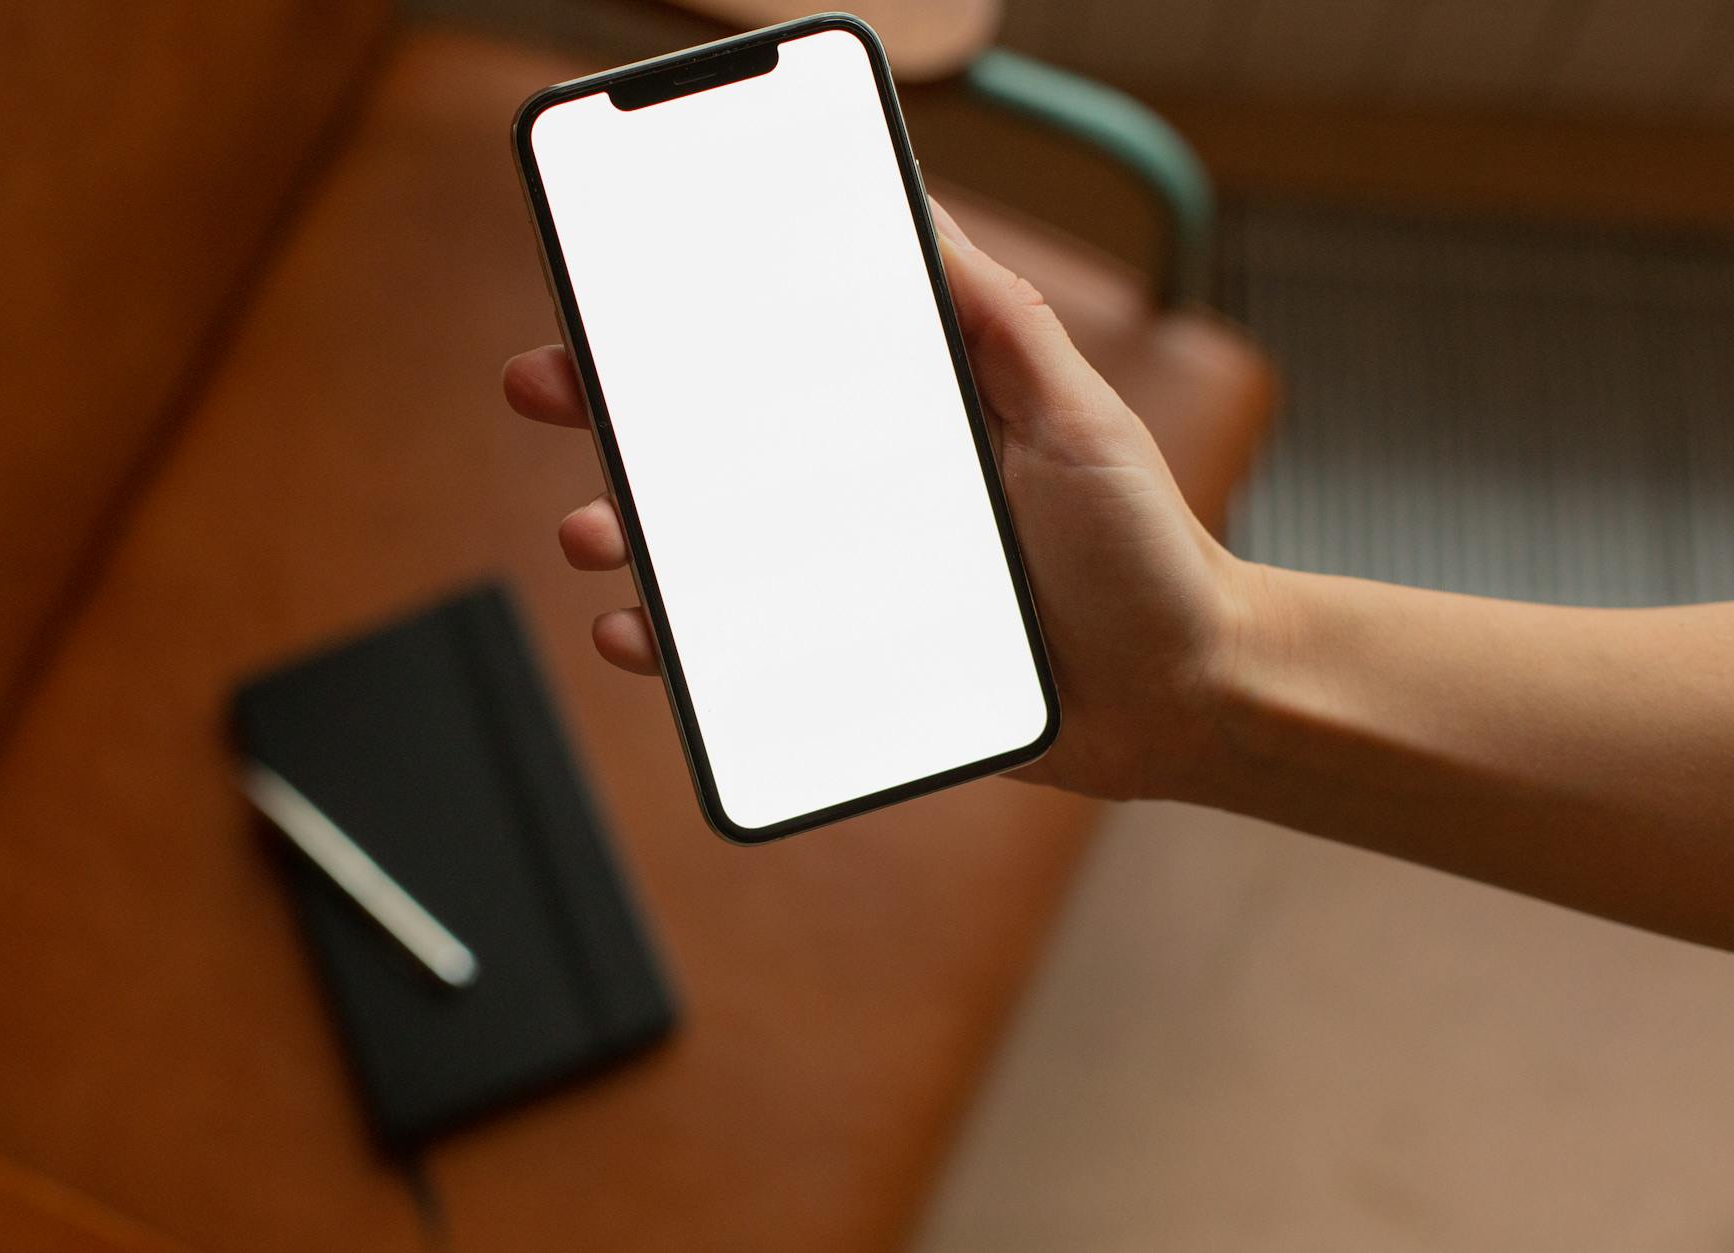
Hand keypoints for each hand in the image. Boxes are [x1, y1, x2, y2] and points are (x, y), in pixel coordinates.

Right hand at [501, 198, 1249, 800]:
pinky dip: (673, 646)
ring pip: (705, 552)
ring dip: (627, 531)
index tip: (613, 297)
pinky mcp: (847, 666)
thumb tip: (921, 214)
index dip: (687, 331)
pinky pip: (739, 657)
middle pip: (712, 450)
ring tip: (594, 530)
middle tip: (550, 389)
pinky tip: (634, 632)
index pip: (772, 364)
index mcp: (900, 423)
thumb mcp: (1075, 414)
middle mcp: (857, 497)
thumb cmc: (1142, 548)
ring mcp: (844, 584)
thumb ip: (1000, 323)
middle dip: (616, 416)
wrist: (1183, 689)